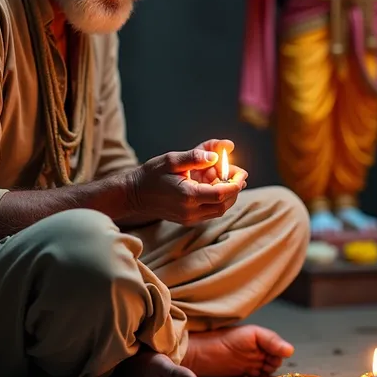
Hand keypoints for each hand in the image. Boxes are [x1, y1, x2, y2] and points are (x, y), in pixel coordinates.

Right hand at [127, 143, 247, 225]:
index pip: (222, 193)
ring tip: (225, 176)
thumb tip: (215, 156)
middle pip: (225, 204)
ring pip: (219, 210)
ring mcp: (189, 218)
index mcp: (188, 195)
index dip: (236, 183)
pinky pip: (210, 211)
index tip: (242, 172)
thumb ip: (195, 157)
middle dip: (234, 188)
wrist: (134, 194)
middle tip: (237, 172)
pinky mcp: (188, 219)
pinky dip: (217, 198)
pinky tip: (213, 185)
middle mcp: (191, 211)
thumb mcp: (172, 160)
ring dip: (227, 194)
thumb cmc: (151, 174)